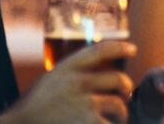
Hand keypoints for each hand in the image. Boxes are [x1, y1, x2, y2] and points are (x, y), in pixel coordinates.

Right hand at [0, 40, 136, 123]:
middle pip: (117, 79)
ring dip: (120, 115)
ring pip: (118, 105)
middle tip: (124, 95)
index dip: (119, 47)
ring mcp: (85, 104)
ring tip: (114, 120)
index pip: (98, 50)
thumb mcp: (48, 84)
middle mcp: (77, 82)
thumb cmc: (30, 112)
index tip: (132, 48)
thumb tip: (97, 82)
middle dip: (125, 88)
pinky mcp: (91, 123)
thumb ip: (69, 79)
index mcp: (65, 69)